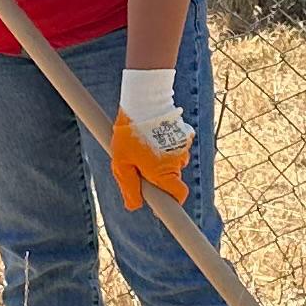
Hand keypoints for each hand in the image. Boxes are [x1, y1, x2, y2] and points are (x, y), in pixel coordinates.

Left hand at [109, 73, 193, 210]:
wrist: (144, 100)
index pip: (179, 196)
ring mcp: (183, 147)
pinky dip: (165, 146)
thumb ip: (128, 186)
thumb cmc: (129, 132)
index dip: (172, 202)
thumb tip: (134, 205)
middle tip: (139, 165)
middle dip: (159, 177)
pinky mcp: (184, 134)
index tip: (163, 205)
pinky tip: (152, 136)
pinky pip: (175, 147)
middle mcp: (178, 162)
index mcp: (163, 173)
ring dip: (161, 160)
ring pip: (173, 162)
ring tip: (142, 145)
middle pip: (173, 179)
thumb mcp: (121, 163)